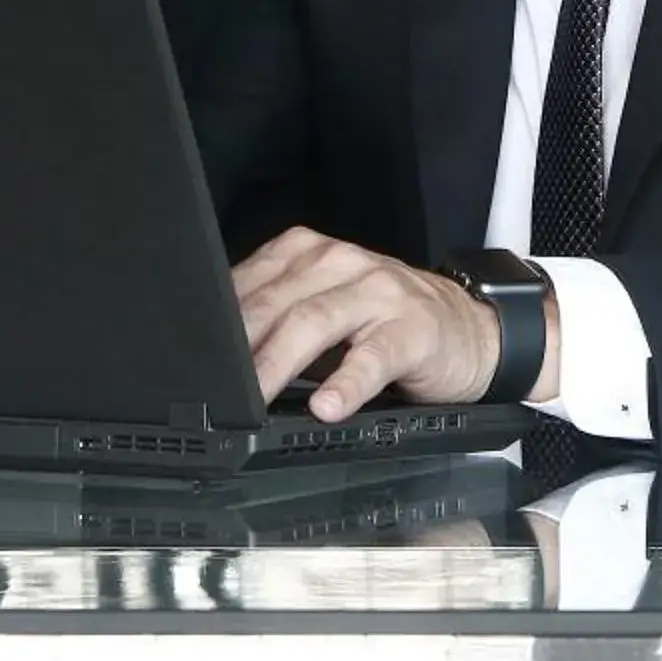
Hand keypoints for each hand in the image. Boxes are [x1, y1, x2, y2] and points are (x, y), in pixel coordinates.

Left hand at [235, 227, 497, 421]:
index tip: (190, 359)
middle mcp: (341, 264)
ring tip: (254, 398)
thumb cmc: (387, 322)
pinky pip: (372, 357)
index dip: (215, 324)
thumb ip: (276, 319)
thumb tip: (215, 357)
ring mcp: (379, 294)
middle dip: (237, 348)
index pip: (248, 283)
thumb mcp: (325, 308)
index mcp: (309, 254)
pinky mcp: (412, 330)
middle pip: (275, 303)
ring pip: (314, 323)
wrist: (471, 329)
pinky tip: (328, 406)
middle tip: (211, 388)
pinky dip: (346, 383)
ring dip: (277, 363)